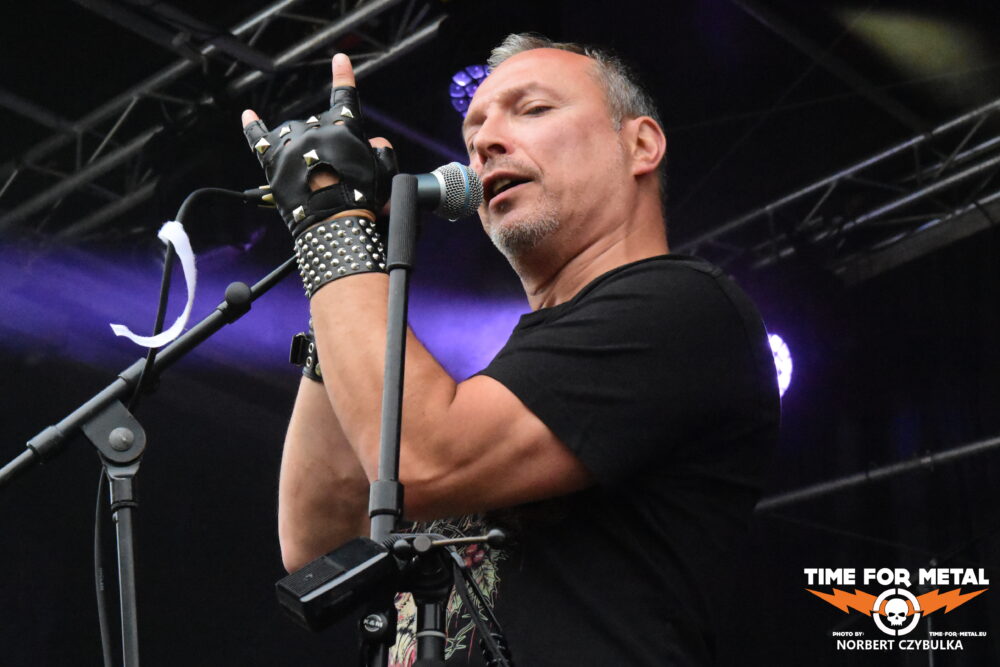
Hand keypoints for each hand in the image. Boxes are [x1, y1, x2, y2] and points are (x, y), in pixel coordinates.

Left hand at [241, 54, 396, 235]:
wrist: (333, 223)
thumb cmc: (362, 200)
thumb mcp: (385, 172)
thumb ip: (380, 150)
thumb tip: (372, 144)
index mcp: (344, 127)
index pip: (344, 96)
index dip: (343, 77)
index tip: (339, 60)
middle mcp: (315, 128)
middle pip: (320, 125)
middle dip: (330, 144)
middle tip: (337, 175)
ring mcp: (291, 142)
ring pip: (295, 132)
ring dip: (304, 146)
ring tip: (312, 172)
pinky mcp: (272, 160)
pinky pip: (257, 137)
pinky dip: (252, 125)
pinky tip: (248, 115)